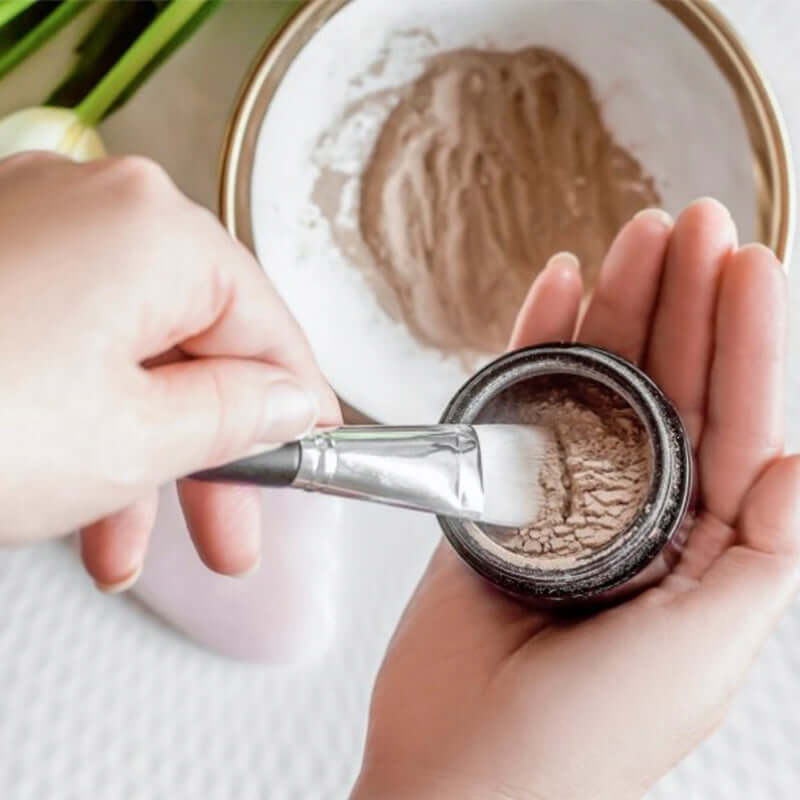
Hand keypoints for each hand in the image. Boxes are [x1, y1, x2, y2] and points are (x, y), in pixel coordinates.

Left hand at [0, 153, 339, 589]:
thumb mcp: (136, 440)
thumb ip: (239, 416)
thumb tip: (289, 402)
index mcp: (155, 229)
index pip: (267, 324)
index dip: (296, 404)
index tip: (307, 454)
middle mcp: (96, 208)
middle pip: (196, 347)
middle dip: (213, 454)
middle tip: (234, 528)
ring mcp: (35, 233)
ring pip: (127, 359)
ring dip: (141, 460)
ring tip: (130, 547)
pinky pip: (68, 349)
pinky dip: (82, 424)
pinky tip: (74, 501)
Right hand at [354, 200, 798, 798]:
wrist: (459, 768)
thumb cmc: (580, 739)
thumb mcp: (700, 653)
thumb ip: (762, 557)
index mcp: (702, 546)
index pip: (738, 421)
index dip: (747, 340)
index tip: (747, 264)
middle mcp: (638, 509)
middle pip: (669, 384)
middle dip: (684, 301)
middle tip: (692, 223)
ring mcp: (566, 494)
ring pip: (598, 380)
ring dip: (616, 308)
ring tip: (632, 239)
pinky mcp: (501, 489)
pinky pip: (523, 399)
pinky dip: (536, 344)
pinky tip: (556, 291)